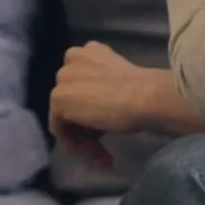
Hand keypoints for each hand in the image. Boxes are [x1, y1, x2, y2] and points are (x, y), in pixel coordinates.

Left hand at [49, 42, 154, 164]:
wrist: (145, 97)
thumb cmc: (145, 90)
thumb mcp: (122, 79)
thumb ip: (105, 84)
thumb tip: (101, 106)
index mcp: (92, 50)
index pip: (81, 80)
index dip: (92, 103)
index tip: (108, 120)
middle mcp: (73, 58)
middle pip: (71, 98)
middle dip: (86, 121)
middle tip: (106, 140)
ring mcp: (63, 78)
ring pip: (65, 116)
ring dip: (84, 137)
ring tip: (104, 154)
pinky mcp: (58, 99)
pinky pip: (60, 130)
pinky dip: (77, 145)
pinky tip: (100, 154)